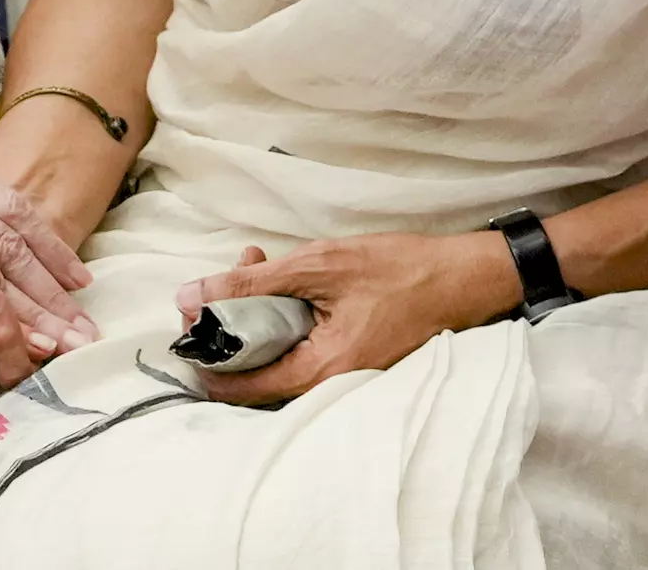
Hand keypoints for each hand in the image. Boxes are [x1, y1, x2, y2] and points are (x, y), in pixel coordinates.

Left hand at [172, 233, 521, 406]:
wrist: (462, 276)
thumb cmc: (399, 270)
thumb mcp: (318, 265)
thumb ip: (252, 282)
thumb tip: (192, 294)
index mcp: (322, 369)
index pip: (244, 386)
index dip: (207, 359)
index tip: (185, 329)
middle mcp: (331, 382)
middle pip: (257, 369)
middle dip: (229, 324)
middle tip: (219, 280)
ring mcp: (343, 370)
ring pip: (277, 352)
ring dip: (254, 310)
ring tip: (252, 261)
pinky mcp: (351, 354)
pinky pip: (301, 344)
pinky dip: (281, 313)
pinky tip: (279, 276)